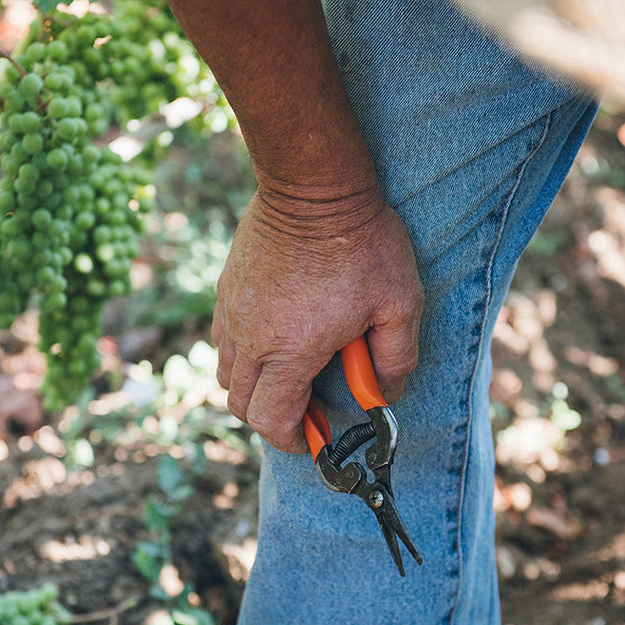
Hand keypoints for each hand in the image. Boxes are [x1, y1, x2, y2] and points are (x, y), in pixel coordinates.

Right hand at [212, 185, 423, 452]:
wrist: (313, 185)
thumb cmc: (363, 243)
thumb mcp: (400, 304)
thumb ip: (395, 361)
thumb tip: (382, 396)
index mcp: (290, 349)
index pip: (270, 419)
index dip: (293, 439)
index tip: (315, 436)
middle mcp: (250, 336)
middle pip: (241, 404)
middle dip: (273, 418)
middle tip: (309, 409)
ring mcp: (232, 311)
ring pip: (226, 373)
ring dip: (256, 386)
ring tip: (292, 373)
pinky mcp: (226, 288)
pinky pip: (224, 339)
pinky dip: (245, 354)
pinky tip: (277, 336)